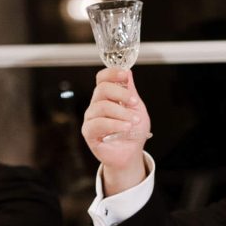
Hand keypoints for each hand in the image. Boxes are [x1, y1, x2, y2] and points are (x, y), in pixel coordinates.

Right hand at [82, 68, 151, 194]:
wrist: (131, 152)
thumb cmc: (133, 131)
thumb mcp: (136, 108)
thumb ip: (131, 92)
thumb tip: (128, 72)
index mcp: (107, 97)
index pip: (102, 78)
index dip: (112, 73)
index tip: (125, 74)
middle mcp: (96, 105)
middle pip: (102, 89)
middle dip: (121, 94)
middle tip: (135, 103)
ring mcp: (91, 118)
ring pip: (102, 107)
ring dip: (122, 113)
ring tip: (134, 121)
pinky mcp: (89, 133)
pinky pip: (98, 124)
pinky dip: (115, 124)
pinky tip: (125, 128)